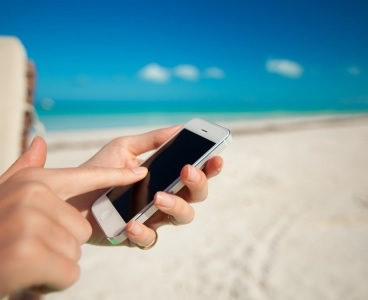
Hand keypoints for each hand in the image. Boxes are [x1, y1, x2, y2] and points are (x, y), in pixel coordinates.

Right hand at [0, 137, 147, 295]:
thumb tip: (39, 140)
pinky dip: (51, 281)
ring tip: (25, 257)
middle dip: (62, 242)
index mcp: (35, 181)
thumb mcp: (6, 190)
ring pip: (75, 249)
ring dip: (54, 261)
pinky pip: (68, 272)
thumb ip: (26, 166)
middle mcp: (34, 196)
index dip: (115, 175)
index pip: (87, 176)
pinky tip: (27, 275)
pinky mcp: (30, 255)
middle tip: (31, 244)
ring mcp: (32, 223)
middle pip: (82, 226)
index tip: (139, 171)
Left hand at [69, 125, 223, 246]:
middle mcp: (164, 197)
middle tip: (186, 171)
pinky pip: (150, 240)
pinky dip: (143, 232)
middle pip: (197, 196)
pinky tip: (131, 222)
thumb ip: (152, 140)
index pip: (196, 173)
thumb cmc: (100, 169)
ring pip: (182, 218)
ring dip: (176, 206)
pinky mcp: (135, 235)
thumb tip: (179, 128)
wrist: (72, 194)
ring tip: (157, 197)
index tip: (215, 157)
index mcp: (166, 177)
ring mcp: (153, 217)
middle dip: (197, 184)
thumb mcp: (125, 148)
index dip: (210, 167)